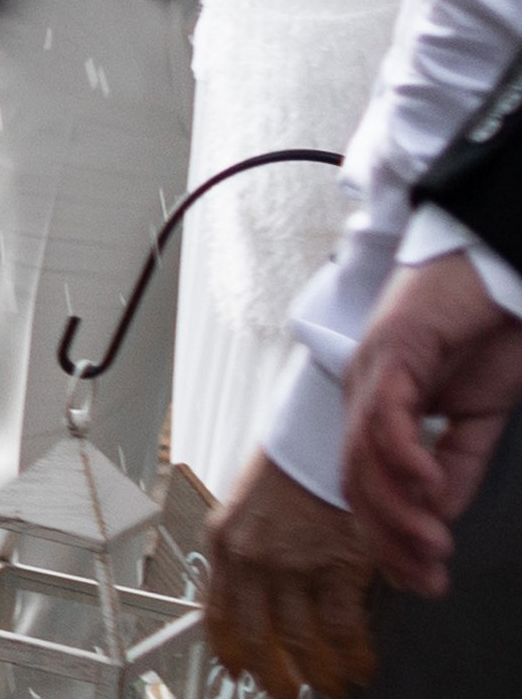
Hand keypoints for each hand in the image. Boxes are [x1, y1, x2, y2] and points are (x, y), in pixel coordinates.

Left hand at [202, 453, 376, 697]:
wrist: (317, 438)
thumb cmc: (285, 473)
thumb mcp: (245, 510)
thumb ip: (244, 554)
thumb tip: (255, 604)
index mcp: (222, 542)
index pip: (217, 611)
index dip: (228, 649)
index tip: (237, 671)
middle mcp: (250, 557)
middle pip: (258, 635)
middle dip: (272, 676)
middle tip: (283, 694)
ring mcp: (293, 563)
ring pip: (300, 640)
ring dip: (317, 674)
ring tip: (327, 689)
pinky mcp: (336, 564)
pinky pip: (343, 627)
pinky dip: (353, 654)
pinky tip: (359, 666)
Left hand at [342, 249, 521, 594]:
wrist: (494, 269)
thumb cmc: (483, 332)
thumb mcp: (474, 416)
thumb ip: (455, 462)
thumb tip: (437, 513)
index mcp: (378, 409)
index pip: (365, 485)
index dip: (388, 538)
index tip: (420, 579)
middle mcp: (363, 391)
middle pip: (355, 477)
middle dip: (388, 536)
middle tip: (425, 575)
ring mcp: (372, 368)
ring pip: (364, 452)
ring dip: (396, 505)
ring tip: (431, 542)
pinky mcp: (393, 347)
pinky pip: (385, 409)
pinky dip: (401, 451)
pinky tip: (425, 482)